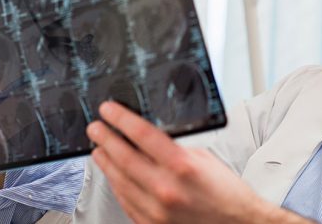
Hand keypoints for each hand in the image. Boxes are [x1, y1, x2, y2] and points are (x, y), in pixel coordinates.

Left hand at [87, 102, 313, 223]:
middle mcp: (166, 190)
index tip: (108, 110)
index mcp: (182, 166)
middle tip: (95, 128)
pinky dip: (117, 186)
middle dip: (105, 138)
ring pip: (120, 182)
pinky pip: (126, 202)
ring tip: (98, 149)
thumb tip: (147, 135)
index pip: (142, 135)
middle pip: (124, 157)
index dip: (121, 119)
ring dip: (106, 163)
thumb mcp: (203, 158)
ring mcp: (157, 212)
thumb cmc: (226, 192)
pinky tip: (113, 175)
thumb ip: (174, 148)